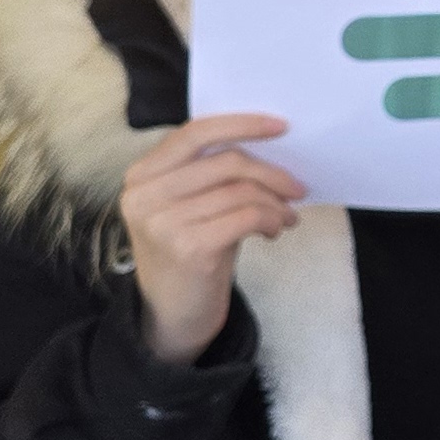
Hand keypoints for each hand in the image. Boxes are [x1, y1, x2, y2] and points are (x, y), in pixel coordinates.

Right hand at [118, 114, 304, 364]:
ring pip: (242, 191)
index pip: (194, 133)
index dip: (241, 124)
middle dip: (272, 173)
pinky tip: (275, 230)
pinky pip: (248, 216)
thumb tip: (271, 148)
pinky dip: (272, 219)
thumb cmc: (189, 252)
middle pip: (226, 162)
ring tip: (286, 216)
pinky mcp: (189, 247)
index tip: (281, 127)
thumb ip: (212, 175)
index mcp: (142, 176)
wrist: (172, 315)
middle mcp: (145, 195)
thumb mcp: (190, 207)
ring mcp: (163, 222)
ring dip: (276, 202)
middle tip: (297, 188)